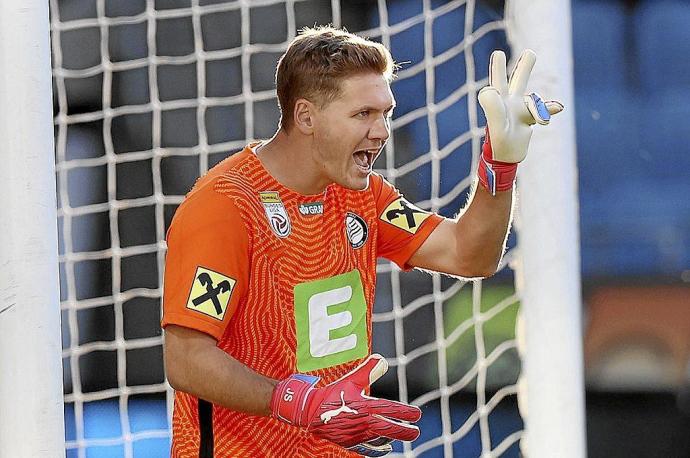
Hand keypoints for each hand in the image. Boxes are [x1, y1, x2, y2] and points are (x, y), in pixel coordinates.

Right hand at [271, 354, 420, 455]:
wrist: (310, 411)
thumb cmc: (332, 394)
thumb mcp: (351, 380)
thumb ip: (368, 370)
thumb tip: (382, 359)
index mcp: (365, 406)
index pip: (391, 410)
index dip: (406, 413)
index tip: (417, 414)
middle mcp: (363, 423)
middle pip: (389, 429)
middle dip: (404, 431)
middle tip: (416, 432)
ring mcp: (357, 435)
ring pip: (380, 440)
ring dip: (391, 438)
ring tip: (401, 435)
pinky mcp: (350, 443)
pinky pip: (368, 449)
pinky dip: (378, 449)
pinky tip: (386, 448)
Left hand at [477, 49, 562, 193]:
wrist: (504, 159)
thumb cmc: (498, 142)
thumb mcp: (496, 125)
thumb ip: (493, 108)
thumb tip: (489, 89)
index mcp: (498, 100)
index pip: (496, 81)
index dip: (497, 69)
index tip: (499, 59)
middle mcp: (508, 102)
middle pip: (516, 81)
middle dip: (524, 67)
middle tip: (530, 52)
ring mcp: (518, 111)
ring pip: (530, 94)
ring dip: (538, 90)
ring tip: (541, 74)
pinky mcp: (527, 120)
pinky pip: (542, 111)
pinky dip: (550, 109)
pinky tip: (558, 107)